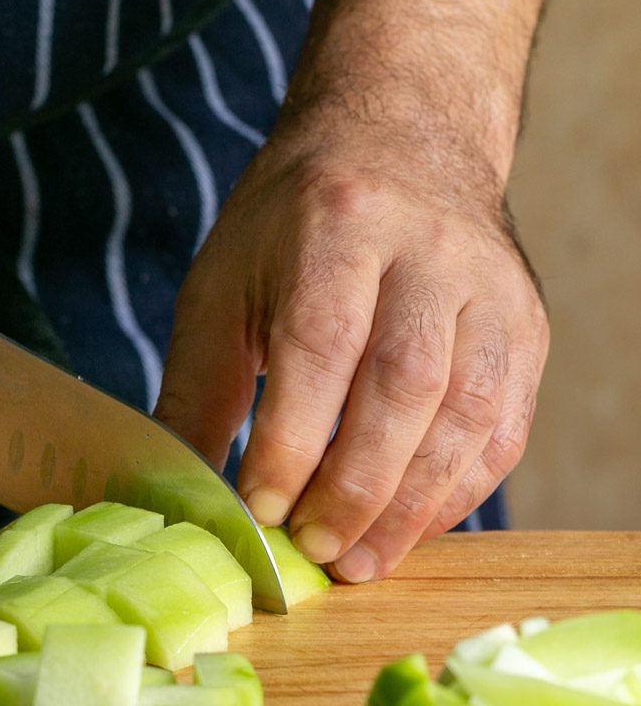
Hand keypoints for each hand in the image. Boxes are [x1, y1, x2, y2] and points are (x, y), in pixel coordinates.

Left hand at [155, 105, 548, 581]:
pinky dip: (456, 490)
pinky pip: (503, 427)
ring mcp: (490, 290)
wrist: (402, 142)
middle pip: (404, 384)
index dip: (293, 438)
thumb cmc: (294, 228)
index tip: (261, 510)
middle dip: (356, 485)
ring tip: (359, 563)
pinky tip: (408, 529)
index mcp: (340, 223)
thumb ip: (198, 389)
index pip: (321, 344)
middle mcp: (430, 251)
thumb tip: (180, 496)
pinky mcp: (525, 328)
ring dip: (411, 504)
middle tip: (312, 551)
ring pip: (466, 413)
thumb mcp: (224, 284)